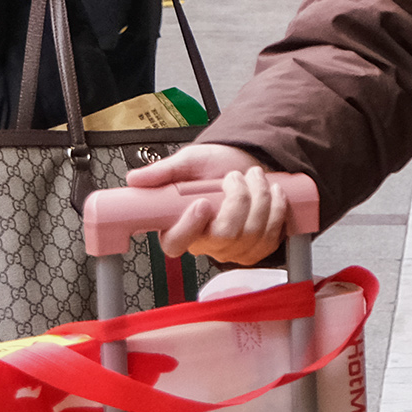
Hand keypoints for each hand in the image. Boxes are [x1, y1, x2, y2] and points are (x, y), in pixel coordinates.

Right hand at [129, 145, 288, 261]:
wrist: (245, 164)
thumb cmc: (214, 167)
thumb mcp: (187, 163)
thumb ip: (162, 172)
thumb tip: (134, 180)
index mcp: (178, 227)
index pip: (175, 243)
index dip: (189, 226)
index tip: (202, 203)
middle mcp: (205, 243)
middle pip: (224, 236)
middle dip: (238, 200)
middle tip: (236, 176)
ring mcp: (232, 249)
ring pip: (251, 235)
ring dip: (260, 198)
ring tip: (255, 177)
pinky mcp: (257, 248)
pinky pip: (270, 237)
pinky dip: (277, 210)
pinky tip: (273, 193)